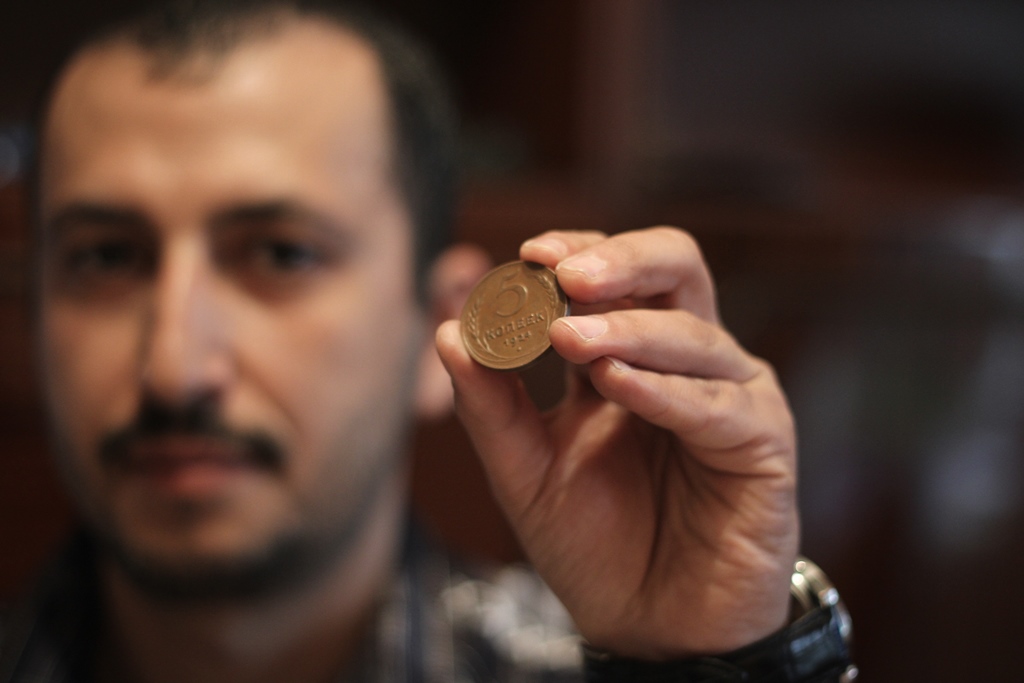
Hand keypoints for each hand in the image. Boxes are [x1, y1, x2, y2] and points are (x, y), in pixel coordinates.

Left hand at [435, 227, 797, 658]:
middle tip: (565, 273)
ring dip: (628, 329)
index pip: (612, 276)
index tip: (528, 254)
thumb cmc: (593, 544)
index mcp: (625, 355)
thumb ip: (489, 407)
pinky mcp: (763, 441)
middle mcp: (682, 361)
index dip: (577, 252)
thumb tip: (449, 333)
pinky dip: (665, 390)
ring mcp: (728, 395)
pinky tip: (617, 384)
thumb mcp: (525, 472)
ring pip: (693, 333)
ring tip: (569, 337)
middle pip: (675, 267)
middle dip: (620, 261)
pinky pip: (716, 403)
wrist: (648, 627)